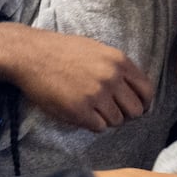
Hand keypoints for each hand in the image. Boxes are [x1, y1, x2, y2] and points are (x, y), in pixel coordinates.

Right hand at [0, 26, 154, 131]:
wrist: (30, 54)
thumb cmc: (61, 51)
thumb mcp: (97, 49)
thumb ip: (118, 68)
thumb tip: (134, 90)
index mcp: (119, 61)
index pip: (147, 91)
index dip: (143, 103)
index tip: (137, 108)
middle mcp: (111, 78)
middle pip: (135, 111)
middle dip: (125, 114)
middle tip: (111, 111)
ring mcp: (95, 94)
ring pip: (116, 121)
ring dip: (106, 118)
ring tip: (90, 108)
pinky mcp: (79, 110)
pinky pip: (98, 127)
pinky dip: (91, 123)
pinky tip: (80, 111)